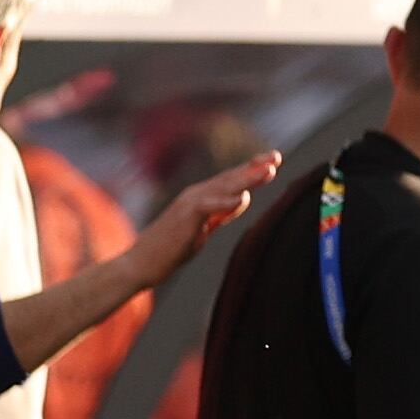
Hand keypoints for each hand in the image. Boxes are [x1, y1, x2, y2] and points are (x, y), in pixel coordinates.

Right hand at [127, 153, 282, 290]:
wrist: (142, 262)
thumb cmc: (171, 247)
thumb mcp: (204, 227)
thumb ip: (221, 213)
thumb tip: (241, 200)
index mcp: (201, 197)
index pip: (230, 181)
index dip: (252, 170)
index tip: (273, 162)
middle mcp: (196, 195)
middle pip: (230, 178)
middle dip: (255, 167)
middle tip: (277, 156)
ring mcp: (189, 204)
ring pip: (224, 187)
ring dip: (247, 178)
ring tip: (269, 170)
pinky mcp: (185, 217)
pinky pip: (208, 207)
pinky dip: (226, 202)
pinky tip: (243, 197)